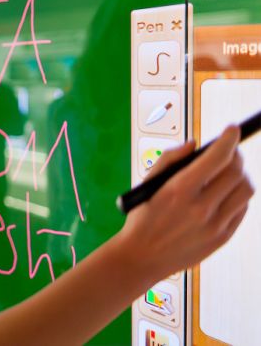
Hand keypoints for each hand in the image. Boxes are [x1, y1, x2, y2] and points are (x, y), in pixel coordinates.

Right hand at [114, 126, 253, 281]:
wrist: (142, 256)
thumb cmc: (142, 216)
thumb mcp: (147, 184)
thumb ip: (170, 159)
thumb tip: (194, 145)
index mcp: (179, 190)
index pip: (217, 157)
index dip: (229, 139)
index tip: (232, 130)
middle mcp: (200, 207)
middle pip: (237, 172)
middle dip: (235, 155)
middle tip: (229, 152)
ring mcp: (214, 224)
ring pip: (246, 190)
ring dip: (241, 176)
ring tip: (229, 174)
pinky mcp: (222, 237)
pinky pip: (242, 209)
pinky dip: (238, 196)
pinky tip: (225, 194)